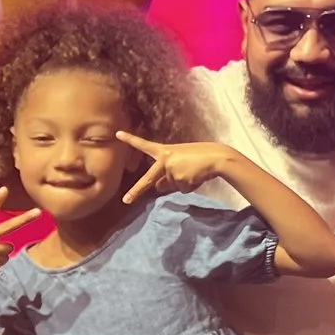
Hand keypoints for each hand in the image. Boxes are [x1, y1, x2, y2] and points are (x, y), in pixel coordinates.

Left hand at [118, 134, 240, 202]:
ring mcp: (172, 171)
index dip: (131, 139)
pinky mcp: (181, 181)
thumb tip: (157, 188)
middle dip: (136, 191)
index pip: (144, 145)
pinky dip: (189, 186)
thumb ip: (167, 174)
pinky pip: (182, 189)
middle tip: (125, 200)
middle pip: (148, 180)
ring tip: (193, 172)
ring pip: (171, 186)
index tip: (117, 134)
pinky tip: (197, 177)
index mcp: (164, 151)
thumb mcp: (180, 162)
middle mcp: (165, 161)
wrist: (217, 157)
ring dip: (181, 182)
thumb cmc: (199, 156)